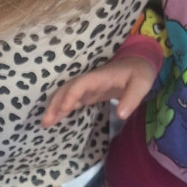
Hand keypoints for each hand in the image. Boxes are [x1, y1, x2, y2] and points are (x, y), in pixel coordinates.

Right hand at [42, 56, 156, 126]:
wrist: (138, 63)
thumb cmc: (139, 72)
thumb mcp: (141, 84)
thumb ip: (131, 99)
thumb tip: (120, 115)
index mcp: (99, 77)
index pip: (80, 85)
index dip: (71, 96)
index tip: (63, 110)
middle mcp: (89, 81)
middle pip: (67, 90)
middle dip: (55, 104)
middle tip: (45, 121)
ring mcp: (88, 87)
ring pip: (66, 95)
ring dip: (55, 107)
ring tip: (44, 123)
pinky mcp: (89, 93)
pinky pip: (72, 100)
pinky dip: (62, 109)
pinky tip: (55, 119)